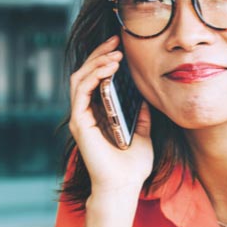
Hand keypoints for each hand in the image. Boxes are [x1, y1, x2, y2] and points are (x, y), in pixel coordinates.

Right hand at [67, 36, 154, 196]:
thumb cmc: (132, 165)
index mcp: (100, 113)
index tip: (121, 46)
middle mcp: (87, 112)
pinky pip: (82, 92)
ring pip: (80, 78)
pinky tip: (108, 68)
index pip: (96, 79)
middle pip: (86, 73)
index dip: (105, 60)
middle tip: (116, 40)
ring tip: (114, 52)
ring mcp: (81, 117)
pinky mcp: (80, 123)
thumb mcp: (143, 133)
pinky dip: (93, 76)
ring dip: (96, 62)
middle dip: (99, 54)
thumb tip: (145, 97)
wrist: (124, 186)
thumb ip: (141, 115)